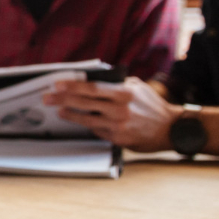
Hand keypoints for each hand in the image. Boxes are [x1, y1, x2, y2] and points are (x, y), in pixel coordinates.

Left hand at [41, 77, 178, 151]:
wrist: (171, 129)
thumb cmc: (153, 106)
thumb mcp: (138, 88)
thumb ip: (117, 84)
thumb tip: (94, 80)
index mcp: (124, 93)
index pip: (92, 88)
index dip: (72, 87)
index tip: (57, 84)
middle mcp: (120, 109)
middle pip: (84, 103)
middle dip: (62, 99)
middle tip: (47, 97)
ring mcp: (118, 125)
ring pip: (87, 119)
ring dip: (70, 114)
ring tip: (58, 110)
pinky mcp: (118, 138)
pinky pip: (97, 130)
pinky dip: (87, 124)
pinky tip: (79, 120)